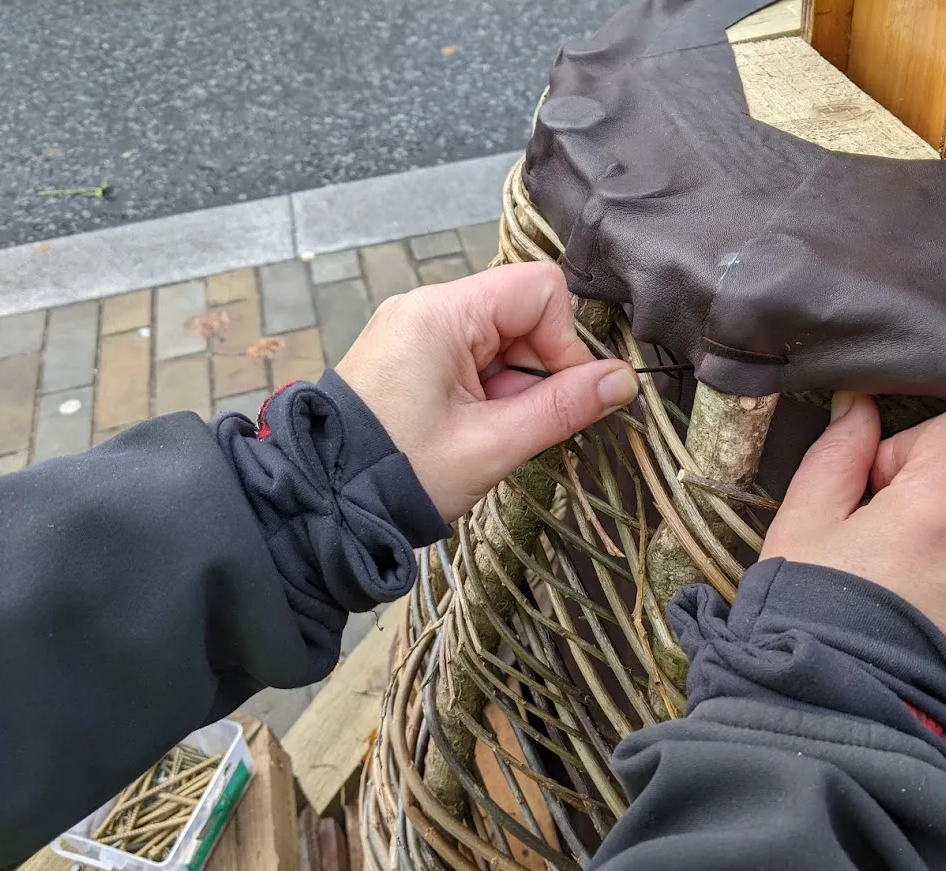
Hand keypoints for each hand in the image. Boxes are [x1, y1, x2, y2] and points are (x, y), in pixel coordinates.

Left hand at [336, 262, 637, 522]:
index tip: (561, 397)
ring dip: (513, 385)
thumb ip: (562, 408)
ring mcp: (415, 330)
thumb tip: (623, 381)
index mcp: (440, 314)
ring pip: (501, 339)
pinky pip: (472, 357)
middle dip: (537, 369)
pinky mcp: (410, 356)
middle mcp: (426, 308)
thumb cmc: (397, 475)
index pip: (539, 290)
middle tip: (518, 424)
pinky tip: (473, 429)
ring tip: (488, 434)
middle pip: (521, 313)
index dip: (564, 342)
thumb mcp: (491, 446)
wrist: (322, 505)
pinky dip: (488, 391)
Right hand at [761, 392, 945, 708]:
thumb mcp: (801, 526)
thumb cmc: (807, 623)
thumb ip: (838, 456)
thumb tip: (860, 410)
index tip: (873, 492)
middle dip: (928, 511)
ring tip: (893, 609)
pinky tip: (914, 641)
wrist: (831, 731)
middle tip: (874, 557)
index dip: (912, 451)